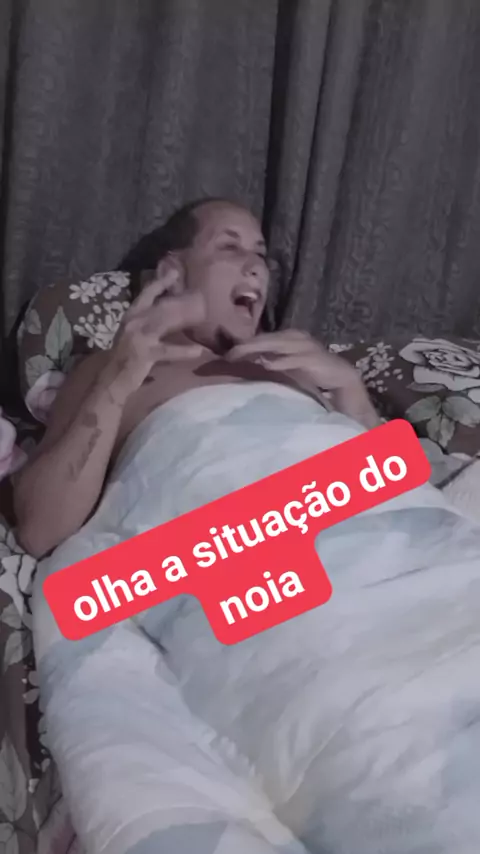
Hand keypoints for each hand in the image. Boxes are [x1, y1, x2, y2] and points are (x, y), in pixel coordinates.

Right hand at [105, 257, 205, 395]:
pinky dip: (183, 351)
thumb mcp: (135, 335)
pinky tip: (198, 351)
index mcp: (131, 316)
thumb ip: (149, 323)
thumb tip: (171, 315)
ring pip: (164, 322)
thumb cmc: (125, 359)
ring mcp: (138, 337)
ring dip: (184, 318)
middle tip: (199, 294)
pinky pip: (167, 351)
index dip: (161, 282)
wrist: (111, 379)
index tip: (175, 272)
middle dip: (179, 299)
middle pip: (160, 305)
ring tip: (203, 314)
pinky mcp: (144, 353)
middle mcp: (134, 322)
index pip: (147, 294)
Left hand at [226, 330, 359, 391]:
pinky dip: (281, 361)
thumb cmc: (311, 370)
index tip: (225, 354)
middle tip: (227, 355)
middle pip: (265, 339)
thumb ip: (270, 360)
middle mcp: (295, 337)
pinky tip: (267, 365)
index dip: (243, 345)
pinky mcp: (314, 358)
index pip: (261, 338)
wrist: (340, 376)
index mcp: (287, 336)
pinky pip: (294, 359)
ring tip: (239, 355)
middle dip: (245, 347)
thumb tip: (247, 362)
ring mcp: (305, 346)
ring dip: (257, 349)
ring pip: (276, 345)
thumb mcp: (288, 364)